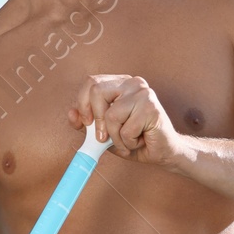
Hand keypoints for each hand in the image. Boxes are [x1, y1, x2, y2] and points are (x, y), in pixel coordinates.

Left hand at [70, 73, 185, 164]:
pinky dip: (128, 142)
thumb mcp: (104, 132)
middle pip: (97, 91)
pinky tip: (139, 140)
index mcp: (119, 83)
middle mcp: (131, 82)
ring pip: (111, 115)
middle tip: (104, 137)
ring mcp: (143, 92)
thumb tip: (71, 114)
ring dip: (115, 137)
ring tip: (128, 140)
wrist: (162, 152)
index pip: (91, 82)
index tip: (86, 122)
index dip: (83, 103)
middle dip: (96, 120)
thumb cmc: (134, 139)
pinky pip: (125, 129)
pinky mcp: (151, 107)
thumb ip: (86, 122)